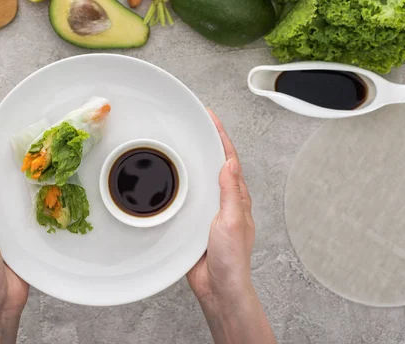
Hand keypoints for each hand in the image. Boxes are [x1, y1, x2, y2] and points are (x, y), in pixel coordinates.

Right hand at [187, 109, 254, 313]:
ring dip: (190, 161)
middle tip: (191, 123)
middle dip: (205, 142)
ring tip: (178, 143)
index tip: (210, 117)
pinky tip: (167, 179)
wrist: (217, 287)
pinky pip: (186, 197)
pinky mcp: (193, 222)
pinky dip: (178, 183)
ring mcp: (208, 211)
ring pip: (198, 179)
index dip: (220, 137)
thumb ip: (230, 193)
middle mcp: (223, 201)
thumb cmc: (231, 259)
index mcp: (237, 198)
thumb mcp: (231, 221)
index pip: (229, 159)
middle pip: (213, 164)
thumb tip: (229, 163)